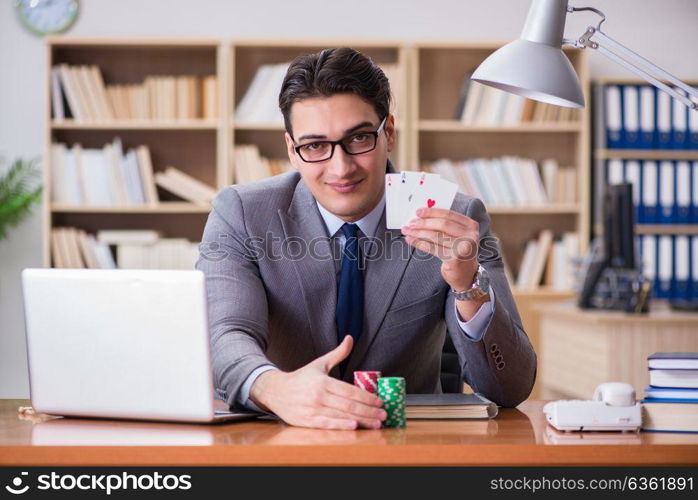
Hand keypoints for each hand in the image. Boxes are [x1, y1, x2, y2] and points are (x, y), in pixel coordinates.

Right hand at [249, 336, 385, 429]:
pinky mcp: (307, 421)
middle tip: (384, 415)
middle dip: (369, 411)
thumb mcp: (319, 364)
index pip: (350, 391)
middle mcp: (318, 396)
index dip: (366, 397)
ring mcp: (312, 410)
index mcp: (323, 381)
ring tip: (376, 424)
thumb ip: (338, 354)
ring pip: (341, 416)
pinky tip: (354, 427)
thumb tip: (350, 338)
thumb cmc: (301, 378)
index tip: (379, 402)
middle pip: (349, 405)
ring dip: (361, 421)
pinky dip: (341, 426)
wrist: (275, 391)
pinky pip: (327, 425)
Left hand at [401, 207, 479, 290]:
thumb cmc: (458, 252)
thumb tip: (420, 217)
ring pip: (436, 236)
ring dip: (418, 232)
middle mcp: (470, 236)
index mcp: (471, 225)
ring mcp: (463, 248)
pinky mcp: (454, 259)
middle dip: (424, 222)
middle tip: (410, 222)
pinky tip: (410, 240)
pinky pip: (432, 248)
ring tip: (407, 231)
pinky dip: (419, 243)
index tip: (418, 211)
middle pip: (443, 224)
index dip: (432, 212)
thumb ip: (445, 225)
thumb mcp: (457, 236)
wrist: (466, 274)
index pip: (449, 214)